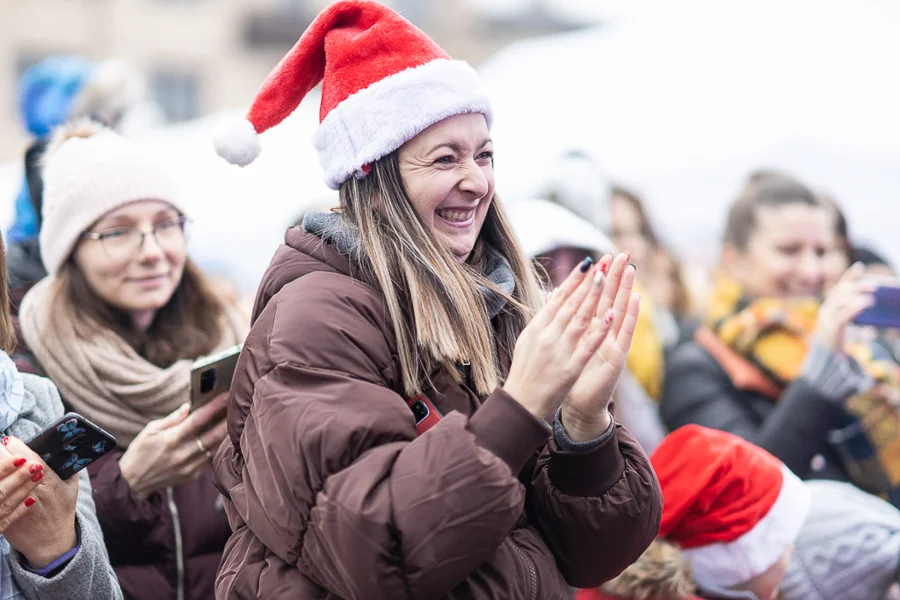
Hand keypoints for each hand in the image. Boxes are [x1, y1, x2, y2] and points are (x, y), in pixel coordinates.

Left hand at [0, 436, 77, 568]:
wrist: (50, 540)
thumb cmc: (62, 510)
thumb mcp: (71, 486)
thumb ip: (68, 465)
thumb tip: (63, 447)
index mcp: (46, 478)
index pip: (23, 454)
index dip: (13, 444)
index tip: (10, 441)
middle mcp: (27, 488)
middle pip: (4, 461)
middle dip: (2, 452)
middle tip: (3, 450)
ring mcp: (11, 501)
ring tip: (1, 465)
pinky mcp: (0, 513)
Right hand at [119, 394, 227, 498]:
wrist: (133, 482)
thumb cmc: (140, 451)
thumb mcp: (150, 430)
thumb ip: (172, 419)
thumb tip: (189, 406)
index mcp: (171, 440)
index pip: (198, 420)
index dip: (214, 406)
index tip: (226, 395)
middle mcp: (182, 454)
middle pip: (213, 435)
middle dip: (226, 419)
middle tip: (235, 406)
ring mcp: (189, 467)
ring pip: (214, 447)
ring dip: (224, 433)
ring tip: (230, 419)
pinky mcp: (193, 476)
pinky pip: (208, 458)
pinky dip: (214, 446)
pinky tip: (218, 437)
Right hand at [504, 258, 614, 419]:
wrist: (521, 403)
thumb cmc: (525, 371)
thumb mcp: (528, 341)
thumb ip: (542, 319)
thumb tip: (552, 296)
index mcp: (536, 328)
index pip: (558, 299)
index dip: (573, 280)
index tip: (587, 263)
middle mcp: (547, 336)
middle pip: (570, 304)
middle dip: (587, 282)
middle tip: (601, 262)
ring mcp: (559, 351)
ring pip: (579, 319)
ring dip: (593, 297)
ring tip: (605, 278)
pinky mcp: (570, 368)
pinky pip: (587, 345)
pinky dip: (599, 329)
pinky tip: (610, 315)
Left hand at [561, 253, 641, 441]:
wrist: (578, 404)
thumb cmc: (570, 374)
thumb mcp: (565, 343)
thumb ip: (565, 320)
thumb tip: (555, 294)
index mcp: (589, 328)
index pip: (595, 297)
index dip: (600, 277)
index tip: (603, 255)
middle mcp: (603, 333)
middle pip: (610, 299)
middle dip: (616, 276)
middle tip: (624, 253)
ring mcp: (612, 343)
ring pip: (620, 311)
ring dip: (627, 290)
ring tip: (632, 268)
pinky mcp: (617, 357)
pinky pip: (625, 334)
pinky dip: (631, 316)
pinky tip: (637, 299)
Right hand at [815, 263, 879, 351]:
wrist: (826, 360)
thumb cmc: (837, 341)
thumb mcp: (847, 326)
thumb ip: (855, 317)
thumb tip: (873, 314)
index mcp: (828, 306)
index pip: (838, 287)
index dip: (849, 276)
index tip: (860, 267)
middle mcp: (825, 310)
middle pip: (840, 292)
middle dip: (857, 286)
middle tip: (875, 286)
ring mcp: (826, 319)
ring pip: (840, 301)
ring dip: (857, 296)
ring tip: (871, 298)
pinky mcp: (831, 329)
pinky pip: (843, 315)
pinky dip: (854, 307)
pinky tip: (864, 303)